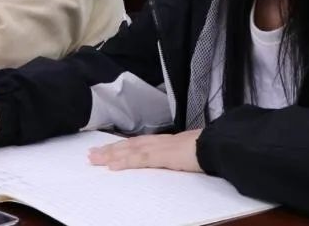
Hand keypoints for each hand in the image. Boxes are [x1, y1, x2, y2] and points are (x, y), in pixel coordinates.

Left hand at [87, 129, 202, 171]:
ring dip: (110, 155)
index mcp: (163, 141)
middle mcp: (157, 142)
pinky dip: (124, 162)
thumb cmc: (207, 148)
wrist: (218, 145)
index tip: (106, 149)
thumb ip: (176, 154)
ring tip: (94, 159)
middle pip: (128, 145)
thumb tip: (173, 158)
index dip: (120, 146)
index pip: (136, 143)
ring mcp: (159, 147)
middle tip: (91, 154)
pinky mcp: (162, 156)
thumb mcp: (188, 151)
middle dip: (109, 149)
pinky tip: (112, 166)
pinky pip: (139, 160)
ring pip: (128, 151)